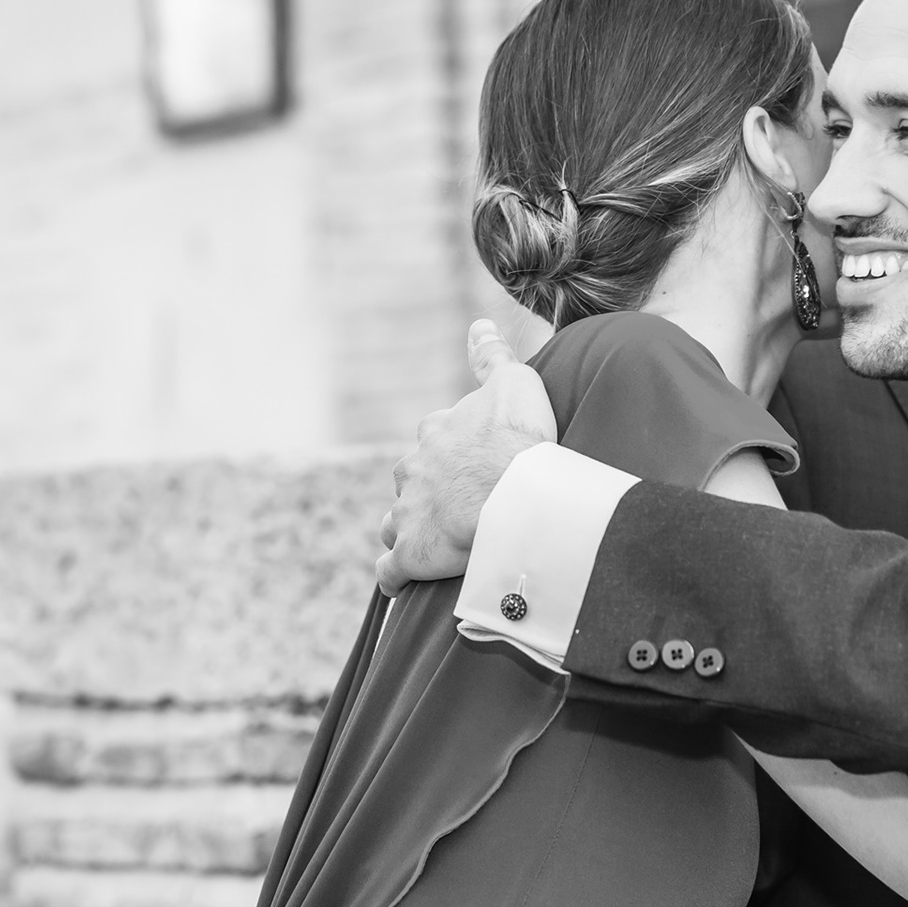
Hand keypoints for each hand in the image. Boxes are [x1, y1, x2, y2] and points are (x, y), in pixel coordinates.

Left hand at [376, 320, 557, 594]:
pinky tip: (401, 583)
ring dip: (408, 531)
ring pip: (396, 523)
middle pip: (411, 482)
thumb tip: (479, 324)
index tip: (472, 465)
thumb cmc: (517, 438)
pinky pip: (390, 570)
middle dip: (426, 492)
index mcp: (434, 434)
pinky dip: (394, 576)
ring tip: (431, 544)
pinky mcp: (408, 555)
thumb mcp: (513, 382)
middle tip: (459, 507)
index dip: (451, 454)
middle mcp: (411, 470)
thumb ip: (492, 356)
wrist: (514, 493)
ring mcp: (406, 514)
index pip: (433, 441)